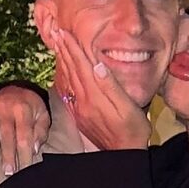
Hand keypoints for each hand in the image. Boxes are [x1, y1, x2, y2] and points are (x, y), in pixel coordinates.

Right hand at [0, 85, 50, 174]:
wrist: (16, 89)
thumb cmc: (31, 109)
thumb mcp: (43, 115)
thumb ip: (41, 131)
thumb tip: (34, 148)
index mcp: (23, 110)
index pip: (25, 134)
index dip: (25, 152)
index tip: (25, 169)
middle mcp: (5, 108)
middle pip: (7, 133)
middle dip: (8, 153)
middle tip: (9, 171)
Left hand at [52, 27, 149, 150]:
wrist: (123, 155)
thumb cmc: (133, 130)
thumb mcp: (129, 107)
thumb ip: (112, 86)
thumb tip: (98, 66)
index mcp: (95, 96)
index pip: (81, 66)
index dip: (72, 47)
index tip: (64, 32)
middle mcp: (84, 101)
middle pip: (71, 70)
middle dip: (63, 50)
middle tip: (55, 32)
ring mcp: (80, 109)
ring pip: (67, 80)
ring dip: (62, 61)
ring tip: (57, 46)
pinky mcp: (80, 116)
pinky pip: (68, 92)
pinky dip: (64, 77)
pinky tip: (63, 72)